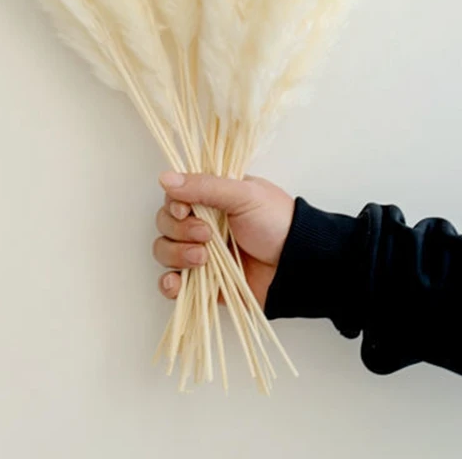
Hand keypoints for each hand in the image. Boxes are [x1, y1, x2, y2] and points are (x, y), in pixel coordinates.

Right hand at [152, 172, 294, 308]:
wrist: (296, 267)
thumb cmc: (276, 223)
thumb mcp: (244, 195)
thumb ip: (205, 186)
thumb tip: (165, 178)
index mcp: (212, 198)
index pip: (175, 197)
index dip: (174, 205)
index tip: (185, 211)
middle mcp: (203, 223)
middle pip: (166, 223)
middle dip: (180, 231)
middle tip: (207, 236)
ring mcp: (201, 253)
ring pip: (165, 250)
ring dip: (176, 255)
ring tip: (203, 259)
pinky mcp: (203, 281)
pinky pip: (172, 282)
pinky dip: (169, 283)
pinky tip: (176, 283)